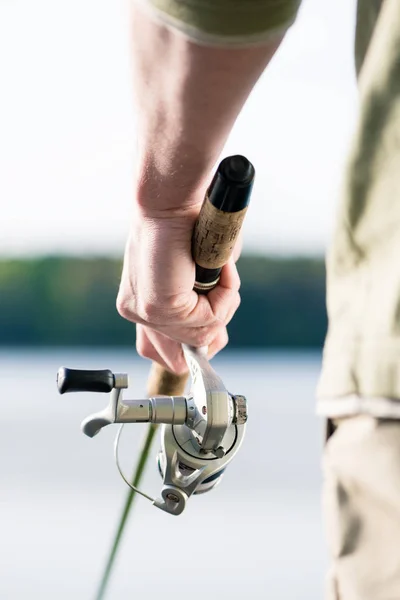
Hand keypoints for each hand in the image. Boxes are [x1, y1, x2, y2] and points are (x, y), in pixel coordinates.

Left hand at [116, 205, 240, 373]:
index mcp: (138, 303)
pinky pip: (210, 320)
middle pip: (179, 356)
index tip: (213, 327)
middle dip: (212, 331)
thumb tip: (214, 340)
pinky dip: (226, 295)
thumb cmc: (188, 225)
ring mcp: (145, 312)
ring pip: (203, 335)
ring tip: (219, 269)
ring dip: (224, 303)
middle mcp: (135, 311)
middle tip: (222, 297)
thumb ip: (200, 308)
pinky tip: (219, 268)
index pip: (156, 352)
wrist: (172, 198)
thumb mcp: (194, 274)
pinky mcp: (160, 307)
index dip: (191, 345)